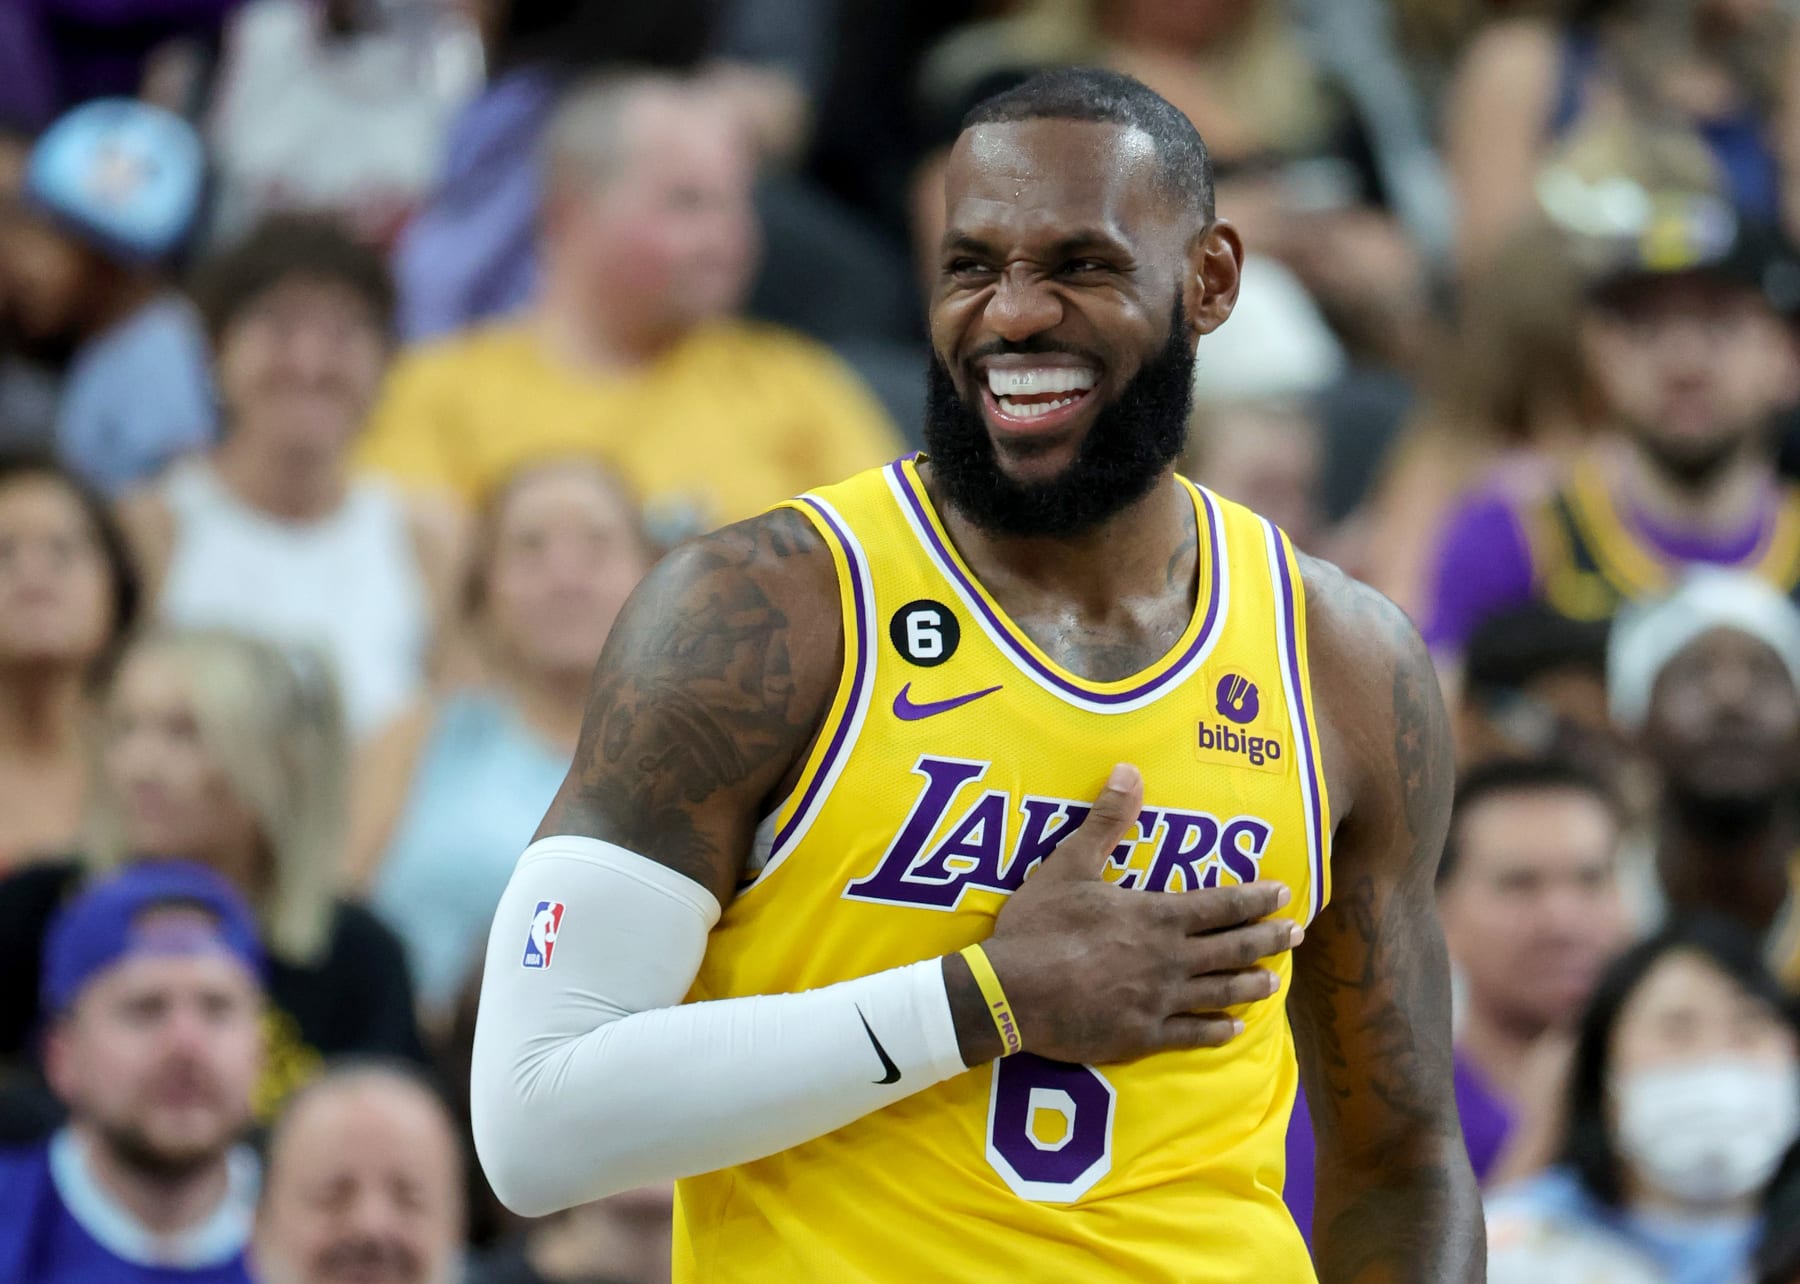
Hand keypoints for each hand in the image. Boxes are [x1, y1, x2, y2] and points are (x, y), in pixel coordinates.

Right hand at [948, 764, 1302, 1065]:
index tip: (1284, 894)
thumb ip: (1106, 821)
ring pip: (1218, 992)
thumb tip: (1130, 771)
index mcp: (1155, 916)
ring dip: (1250, 984)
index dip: (1254, 898)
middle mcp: (1168, 959)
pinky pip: (1190, 1035)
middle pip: (1231, 948)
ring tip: (1274, 981)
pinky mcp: (1140, 1036)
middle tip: (1297, 935)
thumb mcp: (1068, 865)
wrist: (1009, 993)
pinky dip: (1216, 1031)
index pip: (1219, 904)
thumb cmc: (1039, 927)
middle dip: (1268, 939)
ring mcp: (1158, 1001)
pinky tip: (1232, 1030)